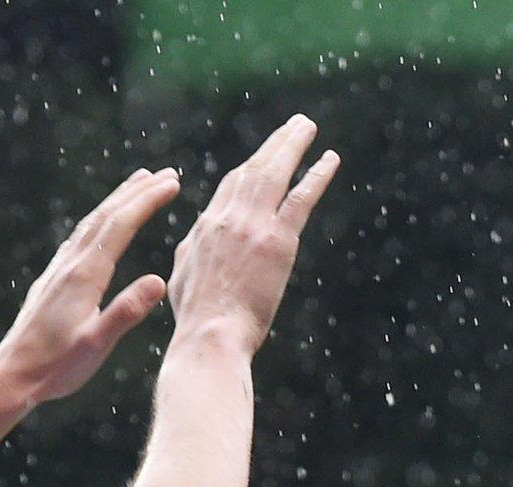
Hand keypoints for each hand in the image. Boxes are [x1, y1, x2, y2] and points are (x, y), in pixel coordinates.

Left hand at [0, 168, 180, 405]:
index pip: (121, 227)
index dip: (147, 201)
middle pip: (106, 216)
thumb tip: (160, 281)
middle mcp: (70, 265)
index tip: (171, 182)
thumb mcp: (97, 344)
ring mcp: (59, 270)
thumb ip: (126, 312)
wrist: (13, 374)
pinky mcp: (53, 280)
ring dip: (117, 201)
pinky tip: (102, 225)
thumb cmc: (56, 366)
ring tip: (137, 185)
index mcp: (85, 276)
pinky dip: (100, 221)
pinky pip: (81, 238)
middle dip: (137, 192)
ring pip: (92, 224)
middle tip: (164, 173)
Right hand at [169, 115, 339, 348]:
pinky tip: (331, 159)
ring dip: (293, 145)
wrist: (210, 335)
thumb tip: (195, 238)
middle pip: (253, 169)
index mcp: (206, 227)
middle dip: (274, 144)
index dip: (249, 168)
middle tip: (293, 126)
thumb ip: (191, 251)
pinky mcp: (278, 241)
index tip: (263, 156)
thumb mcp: (182, 276)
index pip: (230, 186)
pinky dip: (317, 175)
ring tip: (306, 126)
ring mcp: (253, 226)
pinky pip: (301, 198)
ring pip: (275, 173)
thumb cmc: (197, 317)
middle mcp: (228, 218)